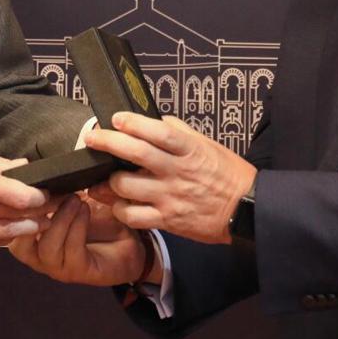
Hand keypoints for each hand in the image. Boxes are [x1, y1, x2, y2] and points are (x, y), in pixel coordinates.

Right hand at [0, 150, 47, 254]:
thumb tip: (23, 167)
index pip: (26, 196)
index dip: (43, 197)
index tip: (50, 193)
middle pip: (22, 217)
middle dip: (42, 214)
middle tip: (53, 210)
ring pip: (10, 235)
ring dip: (27, 230)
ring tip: (37, 223)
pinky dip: (3, 239)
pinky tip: (9, 232)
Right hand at [9, 194, 152, 286]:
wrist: (130, 242)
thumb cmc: (97, 218)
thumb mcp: (72, 196)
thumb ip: (55, 187)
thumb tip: (42, 168)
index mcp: (31, 237)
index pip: (9, 227)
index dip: (15, 207)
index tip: (32, 183)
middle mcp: (39, 255)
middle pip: (18, 244)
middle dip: (34, 217)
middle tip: (50, 194)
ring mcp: (58, 266)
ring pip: (47, 247)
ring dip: (61, 219)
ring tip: (74, 199)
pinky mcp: (79, 271)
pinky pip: (72, 250)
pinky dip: (78, 227)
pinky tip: (85, 210)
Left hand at [86, 113, 256, 244]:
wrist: (246, 209)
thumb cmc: (227, 174)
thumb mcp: (207, 145)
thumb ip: (179, 132)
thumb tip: (152, 120)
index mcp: (189, 150)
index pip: (157, 131)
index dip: (133, 122)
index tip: (115, 118)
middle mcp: (177, 172)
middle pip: (135, 154)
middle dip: (107, 143)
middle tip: (91, 139)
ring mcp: (170, 197)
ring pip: (126, 187)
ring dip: (107, 181)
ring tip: (99, 178)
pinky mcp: (167, 220)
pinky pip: (133, 216)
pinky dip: (119, 209)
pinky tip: (117, 203)